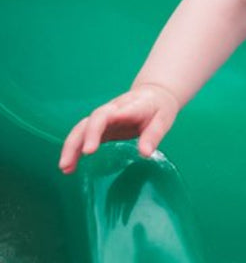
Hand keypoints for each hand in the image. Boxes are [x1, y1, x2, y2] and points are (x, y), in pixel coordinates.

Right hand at [58, 82, 179, 174]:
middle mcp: (112, 110)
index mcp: (130, 106)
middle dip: (82, 139)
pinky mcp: (101, 126)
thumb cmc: (159, 108)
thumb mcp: (163, 121)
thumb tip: (145, 154)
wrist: (154, 94)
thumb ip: (153, 136)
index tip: (90, 148)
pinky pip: (83, 135)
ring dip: (71, 146)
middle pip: (92, 120)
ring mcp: (104, 117)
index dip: (100, 126)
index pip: (112, 113)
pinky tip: (69, 167)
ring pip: (82, 127)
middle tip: (75, 160)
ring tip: (65, 168)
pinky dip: (74, 150)